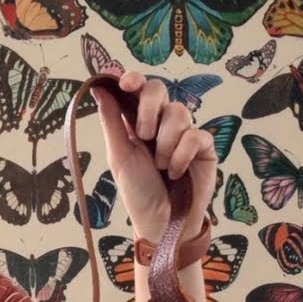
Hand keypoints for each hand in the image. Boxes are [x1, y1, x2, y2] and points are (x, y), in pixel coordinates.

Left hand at [90, 73, 217, 242]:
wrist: (161, 222)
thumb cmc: (138, 191)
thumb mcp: (119, 156)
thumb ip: (111, 121)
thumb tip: (98, 87)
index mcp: (138, 121)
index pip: (139, 89)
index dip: (134, 80)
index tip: (126, 83)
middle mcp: (162, 122)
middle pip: (160, 89)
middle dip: (149, 109)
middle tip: (143, 136)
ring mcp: (185, 132)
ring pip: (179, 112)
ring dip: (165, 141)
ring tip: (161, 166)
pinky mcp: (204, 147)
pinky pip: (196, 135)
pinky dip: (182, 154)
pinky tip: (177, 172)